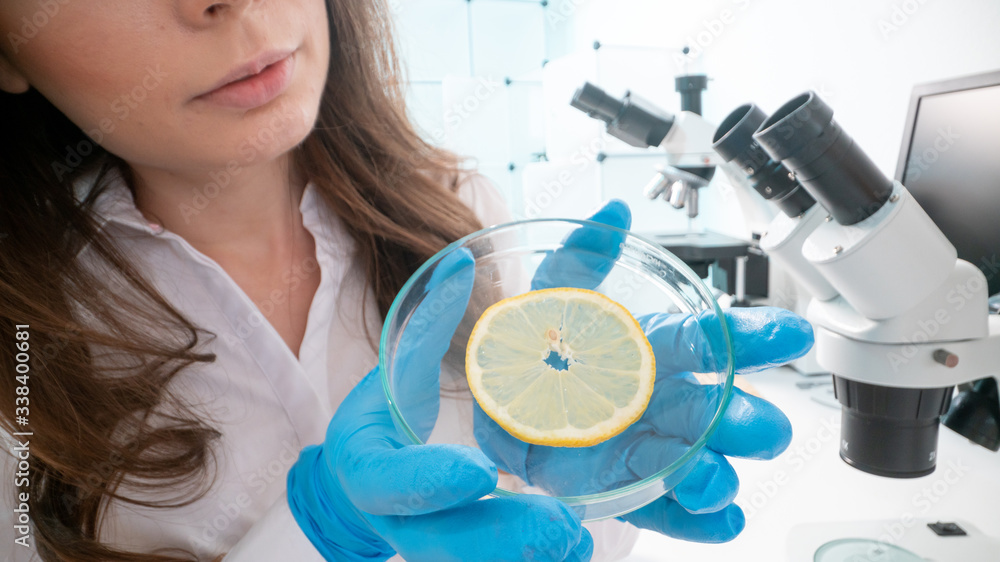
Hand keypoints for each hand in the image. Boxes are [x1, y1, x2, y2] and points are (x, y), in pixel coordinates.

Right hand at [286, 250, 593, 561]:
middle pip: (442, 545)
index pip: (392, 483)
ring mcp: (429, 548)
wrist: (370, 479)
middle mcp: (398, 520)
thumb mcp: (395, 369)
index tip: (481, 471)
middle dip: (502, 539)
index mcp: (371, 469)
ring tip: (578, 539)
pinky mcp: (459, 561)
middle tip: (562, 525)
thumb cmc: (385, 419)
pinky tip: (576, 548)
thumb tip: (463, 260)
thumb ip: (430, 322)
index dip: (430, 481)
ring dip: (527, 559)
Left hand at [475, 200, 812, 542]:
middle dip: (751, 420)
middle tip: (758, 425)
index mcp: (659, 350)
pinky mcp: (628, 489)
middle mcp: (666, 401)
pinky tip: (718, 521)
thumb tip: (614, 214)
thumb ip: (584, 255)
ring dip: (718, 475)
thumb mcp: (554, 294)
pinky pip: (670, 510)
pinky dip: (698, 520)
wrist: (500, 404)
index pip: (716, 340)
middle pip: (724, 412)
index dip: (757, 336)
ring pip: (704, 465)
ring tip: (711, 480)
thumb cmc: (541, 348)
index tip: (793, 333)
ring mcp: (651, 449)